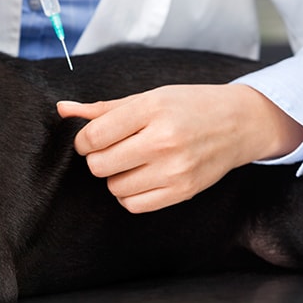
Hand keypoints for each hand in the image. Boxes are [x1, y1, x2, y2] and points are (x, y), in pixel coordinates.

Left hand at [57, 84, 302, 212]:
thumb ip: (102, 108)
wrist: (240, 123)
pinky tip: (140, 178)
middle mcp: (163, 141)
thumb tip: (62, 109)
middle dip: (98, 158)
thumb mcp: (147, 97)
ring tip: (132, 162)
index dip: (84, 140)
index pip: (94, 136)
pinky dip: (129, 195)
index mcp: (151, 110)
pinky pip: (134, 205)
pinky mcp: (183, 191)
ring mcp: (174, 169)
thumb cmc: (189, 106)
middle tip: (113, 149)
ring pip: (114, 187)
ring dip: (115, 176)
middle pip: (99, 165)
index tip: (92, 139)